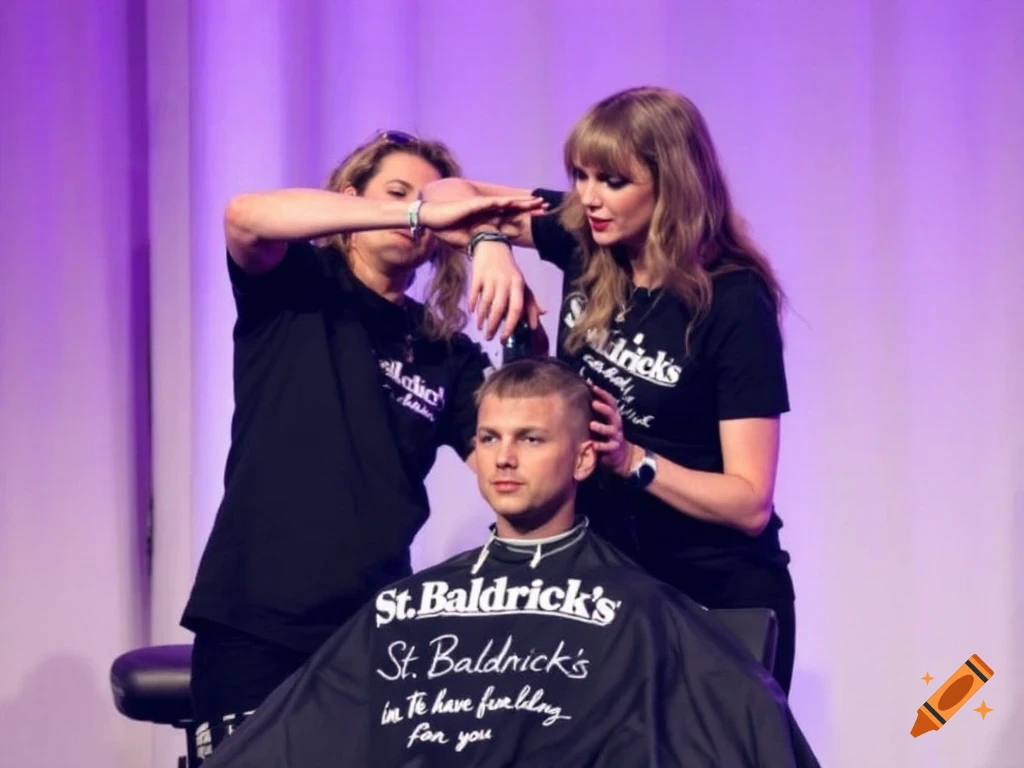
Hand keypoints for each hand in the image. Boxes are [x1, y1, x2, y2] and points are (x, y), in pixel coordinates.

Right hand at [419, 196, 545, 245]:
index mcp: (489, 218)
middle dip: (530, 207)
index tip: (541, 218)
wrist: (433, 220)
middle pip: (514, 208)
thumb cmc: (448, 230)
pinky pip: (490, 204)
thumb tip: (489, 257)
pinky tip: (513, 202)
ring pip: (506, 203)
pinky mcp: (473, 205)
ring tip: (537, 201)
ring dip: (522, 202)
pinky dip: (502, 203)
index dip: (526, 217)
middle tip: (547, 206)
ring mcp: (482, 206)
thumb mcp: (469, 242)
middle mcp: (489, 210)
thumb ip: (481, 245)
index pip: (511, 217)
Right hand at [469, 242, 546, 340]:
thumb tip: (538, 320)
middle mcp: (505, 281)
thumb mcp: (521, 283)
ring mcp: (490, 278)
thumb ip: (530, 302)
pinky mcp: (477, 275)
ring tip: (480, 328)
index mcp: (518, 284)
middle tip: (489, 337)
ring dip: (482, 318)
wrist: (492, 246)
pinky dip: (473, 304)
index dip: (511, 325)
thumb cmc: (508, 270)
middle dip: (493, 325)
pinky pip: (474, 293)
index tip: (505, 337)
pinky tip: (473, 312)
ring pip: (485, 303)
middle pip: (499, 308)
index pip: (516, 308)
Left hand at [588, 383, 634, 475]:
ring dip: (601, 427)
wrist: (620, 454)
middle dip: (603, 408)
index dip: (603, 393)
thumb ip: (597, 409)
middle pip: (612, 414)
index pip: (611, 402)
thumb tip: (584, 391)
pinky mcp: (613, 448)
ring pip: (610, 430)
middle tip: (594, 403)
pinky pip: (609, 447)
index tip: (593, 386)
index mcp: (613, 415)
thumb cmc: (607, 433)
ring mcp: (616, 436)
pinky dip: (601, 446)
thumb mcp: (604, 420)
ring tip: (591, 424)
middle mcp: (616, 424)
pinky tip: (593, 445)